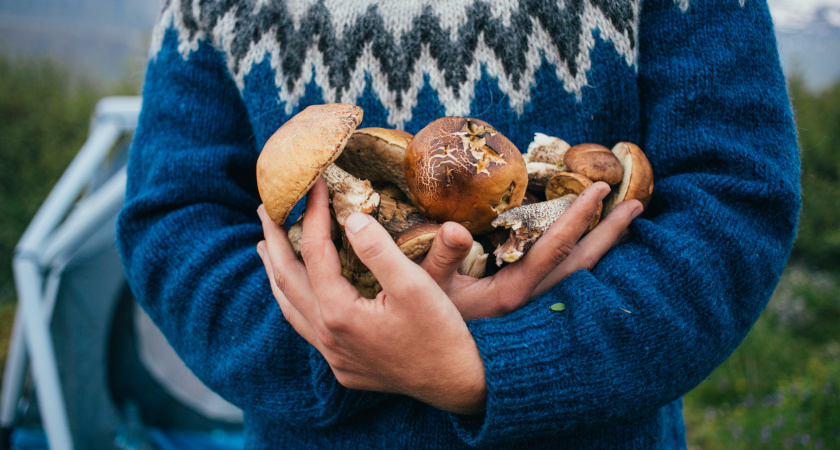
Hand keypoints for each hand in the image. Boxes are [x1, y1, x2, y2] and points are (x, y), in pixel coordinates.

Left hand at [256, 179, 485, 414]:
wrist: (457, 385)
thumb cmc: (441, 334)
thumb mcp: (415, 285)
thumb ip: (378, 249)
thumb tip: (349, 217)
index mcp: (339, 313)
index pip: (315, 251)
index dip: (312, 213)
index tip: (315, 184)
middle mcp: (327, 336)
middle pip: (286, 278)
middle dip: (275, 239)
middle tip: (265, 208)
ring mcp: (332, 355)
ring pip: (290, 306)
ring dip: (276, 272)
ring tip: (265, 246)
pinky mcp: (343, 366)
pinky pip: (305, 326)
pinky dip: (294, 299)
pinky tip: (299, 292)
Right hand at [419, 184, 642, 320]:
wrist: (436, 370)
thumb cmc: (423, 323)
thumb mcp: (423, 288)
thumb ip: (441, 257)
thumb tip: (456, 228)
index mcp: (511, 293)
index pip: (553, 247)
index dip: (578, 216)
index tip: (600, 188)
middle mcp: (530, 304)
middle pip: (581, 264)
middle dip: (609, 232)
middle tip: (636, 203)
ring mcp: (533, 312)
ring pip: (580, 278)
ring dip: (604, 251)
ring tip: (626, 227)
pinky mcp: (531, 317)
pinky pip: (570, 288)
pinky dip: (587, 268)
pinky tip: (594, 258)